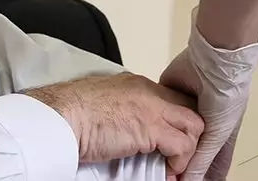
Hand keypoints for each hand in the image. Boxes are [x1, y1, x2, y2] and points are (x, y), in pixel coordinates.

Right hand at [25, 72, 203, 175]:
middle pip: (191, 107)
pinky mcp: (151, 128)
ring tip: (175, 167)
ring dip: (188, 150)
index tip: (175, 142)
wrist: (62, 115)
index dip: (179, 121)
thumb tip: (133, 130)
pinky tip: (168, 172)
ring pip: (195, 125)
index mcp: (140, 85)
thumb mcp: (107, 101)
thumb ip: (127, 108)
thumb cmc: (74, 111)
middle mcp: (151, 92)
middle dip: (191, 133)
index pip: (175, 98)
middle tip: (181, 156)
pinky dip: (180, 162)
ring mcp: (154, 109)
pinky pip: (182, 145)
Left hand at [160, 8, 257, 180]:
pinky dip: (150, 120)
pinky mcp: (168, 94)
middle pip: (187, 148)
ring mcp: (183, 107)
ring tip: (148, 159)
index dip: (201, 175)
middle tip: (166, 176)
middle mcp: (200, 121)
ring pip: (169, 131)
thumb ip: (201, 160)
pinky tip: (140, 132)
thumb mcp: (217, 135)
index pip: (208, 162)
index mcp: (217, 132)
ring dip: (160, 143)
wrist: (214, 62)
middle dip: (177, 161)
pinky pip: (156, 111)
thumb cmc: (226, 95)